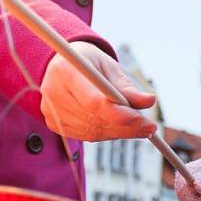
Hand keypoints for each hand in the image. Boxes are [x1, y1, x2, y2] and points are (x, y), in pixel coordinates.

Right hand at [40, 41, 157, 140]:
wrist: (68, 65)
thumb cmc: (92, 64)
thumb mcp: (111, 69)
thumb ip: (128, 88)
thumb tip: (150, 101)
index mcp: (66, 71)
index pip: (94, 102)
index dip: (120, 115)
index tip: (143, 120)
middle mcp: (53, 92)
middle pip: (94, 119)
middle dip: (126, 127)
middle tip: (150, 128)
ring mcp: (50, 110)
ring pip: (92, 131)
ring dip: (120, 133)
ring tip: (141, 128)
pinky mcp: (53, 123)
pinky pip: (86, 136)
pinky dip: (107, 134)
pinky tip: (121, 129)